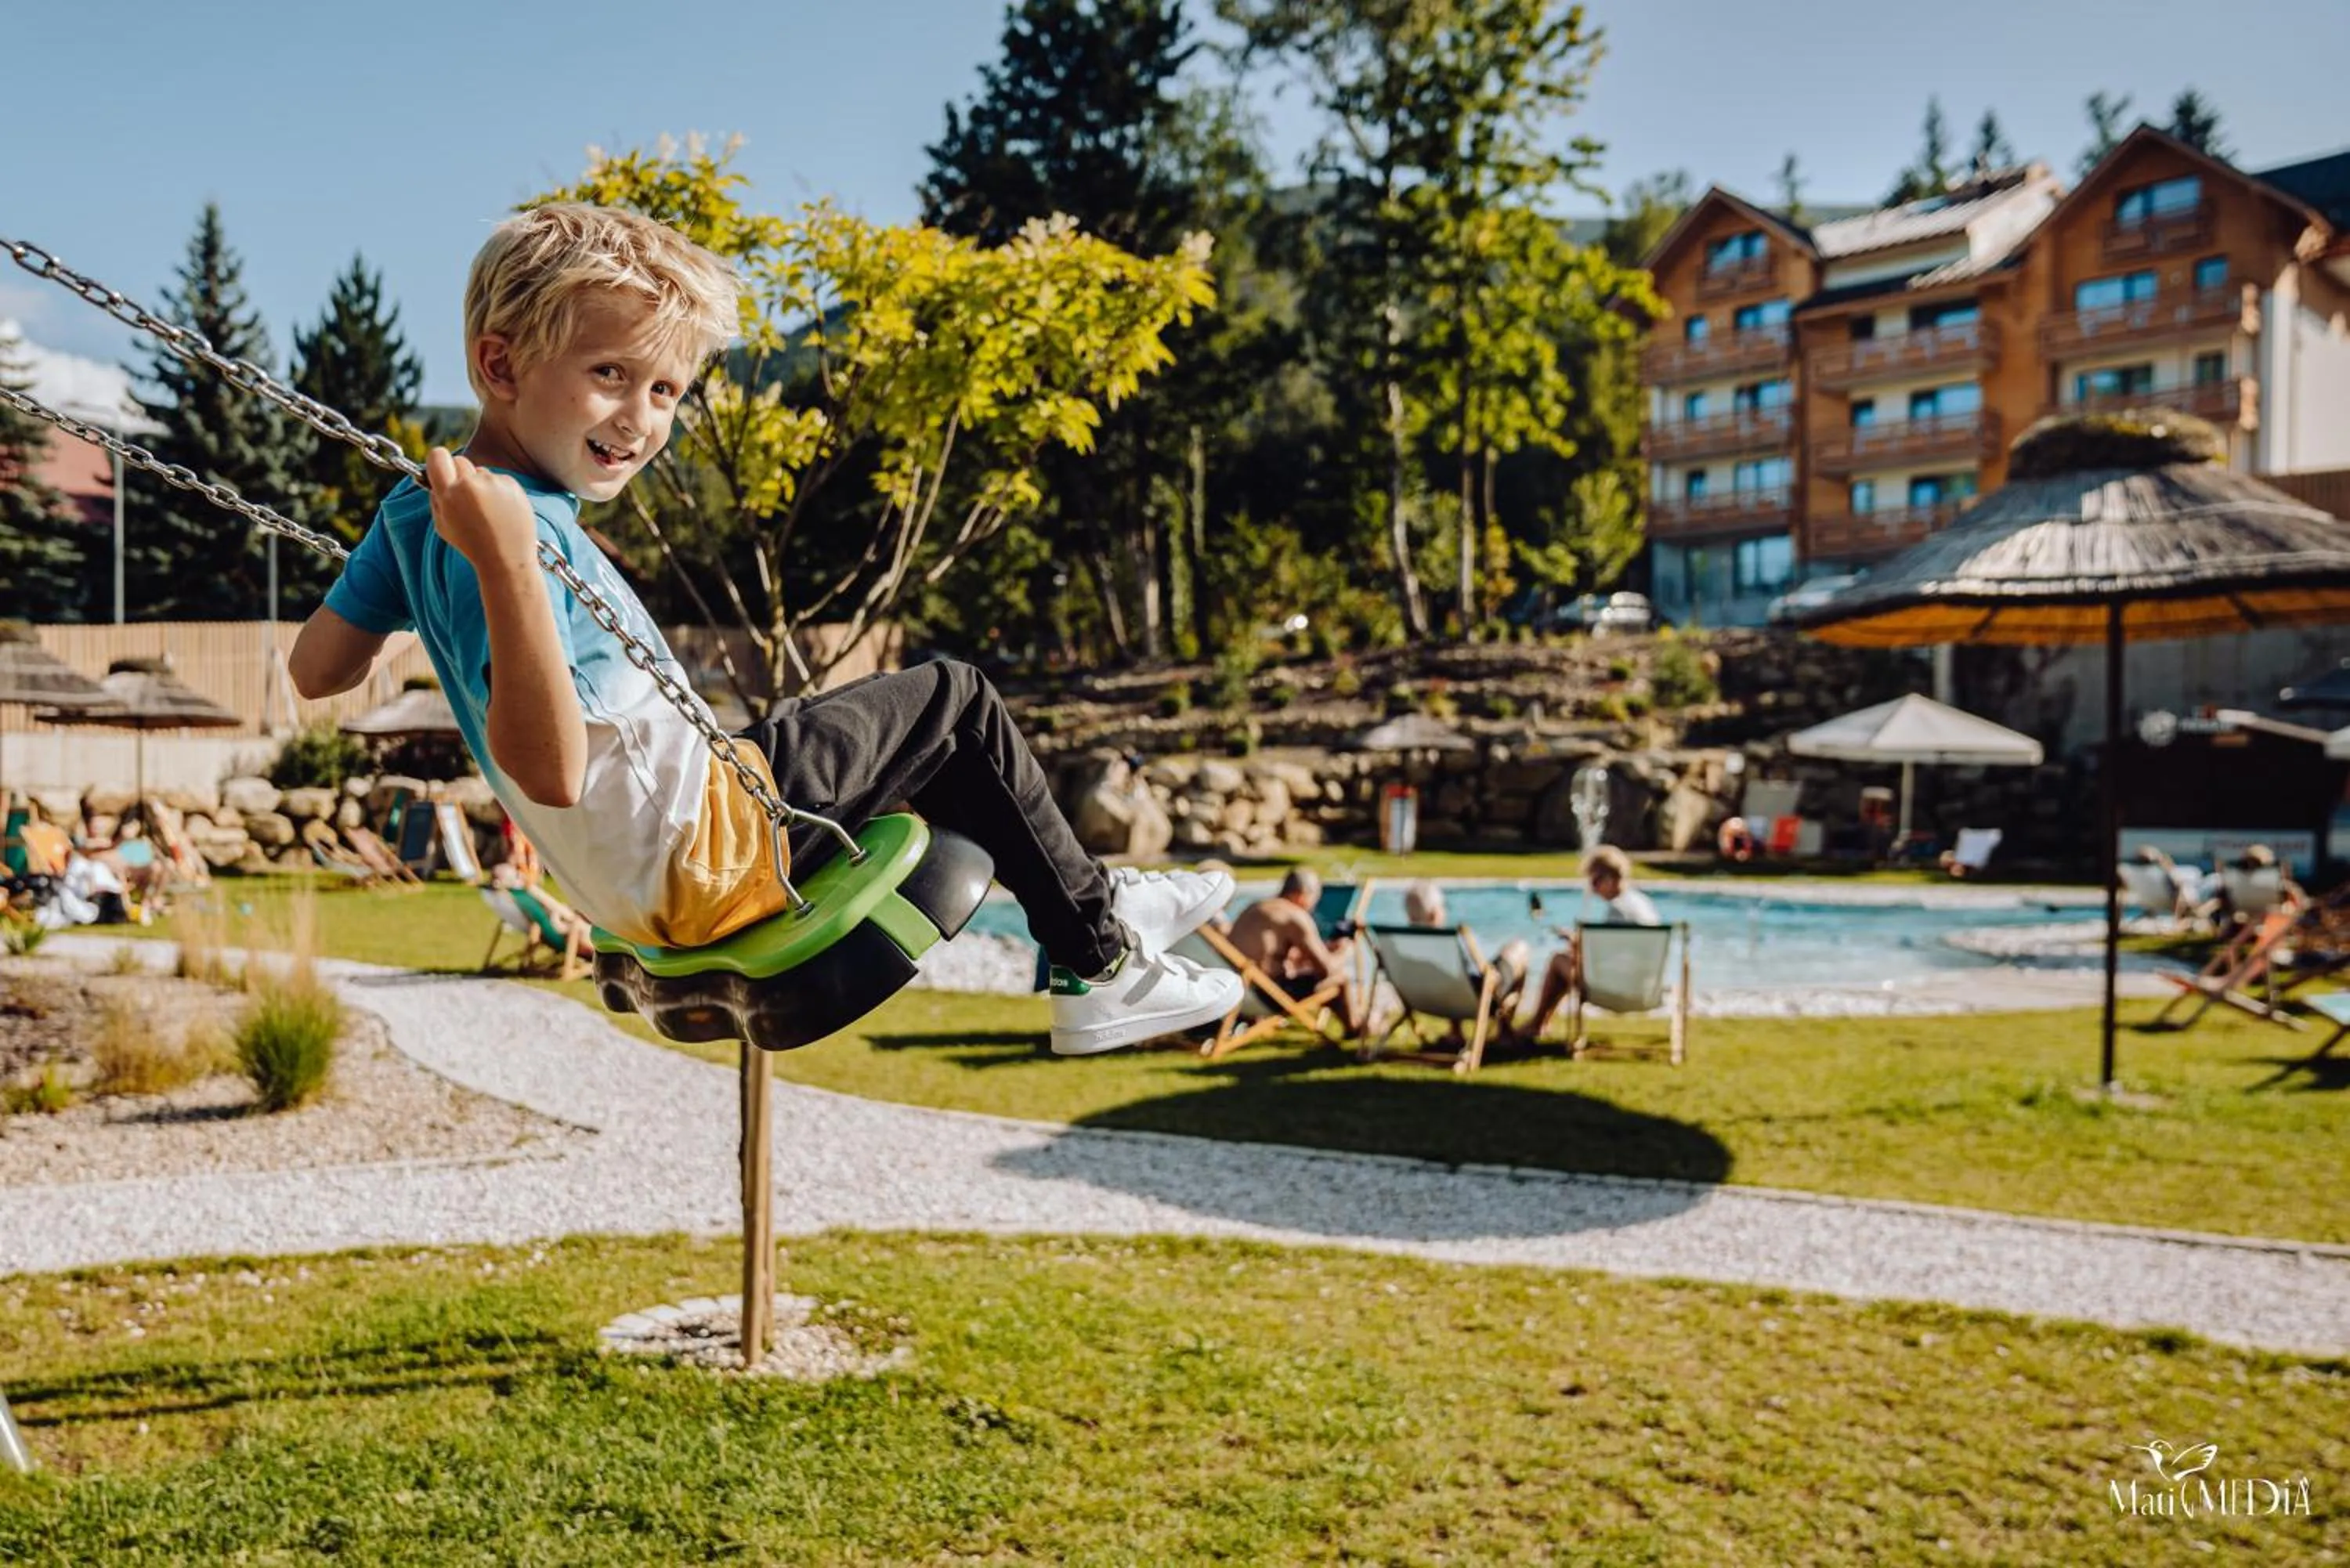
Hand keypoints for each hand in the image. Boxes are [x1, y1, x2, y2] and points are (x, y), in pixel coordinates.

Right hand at [424, 448, 538, 569]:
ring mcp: (493, 483)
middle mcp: (471, 484)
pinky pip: (499, 479)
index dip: (438, 460)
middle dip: (459, 474)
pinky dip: (498, 490)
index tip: (441, 467)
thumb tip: (435, 478)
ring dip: (480, 484)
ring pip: (481, 472)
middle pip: (459, 461)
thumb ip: (436, 499)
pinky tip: (501, 511)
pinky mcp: (512, 485)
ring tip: (487, 511)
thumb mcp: (442, 525)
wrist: (507, 558)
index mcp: (449, 494)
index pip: (437, 456)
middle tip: (464, 495)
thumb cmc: (472, 544)